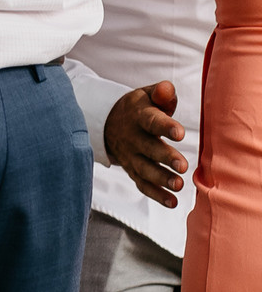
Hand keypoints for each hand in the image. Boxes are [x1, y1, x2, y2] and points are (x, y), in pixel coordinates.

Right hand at [108, 80, 189, 206]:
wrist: (108, 123)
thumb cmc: (139, 108)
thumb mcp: (145, 95)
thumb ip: (161, 94)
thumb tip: (167, 89)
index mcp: (139, 116)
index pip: (152, 121)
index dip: (165, 126)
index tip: (180, 133)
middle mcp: (133, 138)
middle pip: (148, 148)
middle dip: (165, 157)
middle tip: (182, 166)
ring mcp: (131, 156)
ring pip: (145, 169)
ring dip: (161, 178)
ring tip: (179, 185)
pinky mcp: (133, 170)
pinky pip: (142, 184)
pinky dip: (156, 194)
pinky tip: (173, 202)